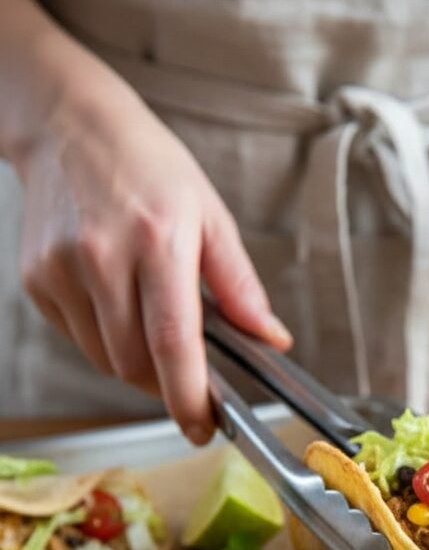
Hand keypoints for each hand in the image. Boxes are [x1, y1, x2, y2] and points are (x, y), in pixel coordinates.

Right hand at [15, 64, 290, 441]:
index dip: (188, 395)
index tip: (202, 425)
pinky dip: (104, 338)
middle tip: (187, 370)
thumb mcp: (210, 215)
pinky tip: (115, 299)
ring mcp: (62, 270)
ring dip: (135, 362)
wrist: (68, 125)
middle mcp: (103, 256)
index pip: (172, 341)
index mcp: (158, 240)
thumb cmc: (147, 167)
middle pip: (135, 364)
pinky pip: (78, 338)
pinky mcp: (36, 280)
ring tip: (149, 319)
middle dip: (166, 381)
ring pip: (105, 360)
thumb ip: (241, 286)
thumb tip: (271, 340)